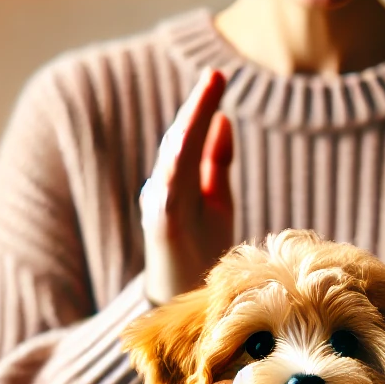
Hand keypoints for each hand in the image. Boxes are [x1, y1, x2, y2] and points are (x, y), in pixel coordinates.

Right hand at [140, 69, 235, 304]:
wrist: (185, 307)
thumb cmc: (201, 254)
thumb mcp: (215, 202)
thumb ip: (215, 162)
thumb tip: (224, 119)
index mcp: (176, 182)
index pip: (188, 136)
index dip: (202, 106)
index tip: (219, 76)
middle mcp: (162, 189)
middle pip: (178, 139)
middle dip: (197, 106)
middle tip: (216, 75)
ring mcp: (160, 206)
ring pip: (173, 156)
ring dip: (190, 123)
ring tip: (207, 94)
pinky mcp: (163, 224)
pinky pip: (170, 185)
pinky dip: (178, 158)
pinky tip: (189, 135)